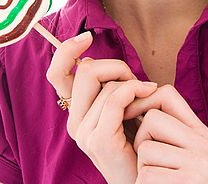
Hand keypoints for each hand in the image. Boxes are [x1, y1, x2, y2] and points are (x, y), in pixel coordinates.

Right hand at [46, 33, 157, 183]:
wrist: (150, 173)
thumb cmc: (140, 136)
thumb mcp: (121, 104)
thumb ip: (106, 84)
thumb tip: (88, 56)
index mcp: (76, 110)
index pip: (57, 73)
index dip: (67, 50)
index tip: (87, 37)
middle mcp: (74, 121)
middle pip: (85, 70)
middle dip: (115, 66)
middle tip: (134, 81)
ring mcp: (83, 132)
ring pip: (106, 83)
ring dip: (131, 81)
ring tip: (145, 94)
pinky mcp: (98, 140)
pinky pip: (117, 97)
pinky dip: (136, 89)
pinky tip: (149, 93)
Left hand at [123, 84, 207, 183]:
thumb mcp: (178, 154)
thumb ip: (164, 128)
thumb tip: (129, 95)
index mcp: (201, 133)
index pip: (167, 94)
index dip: (143, 101)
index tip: (131, 116)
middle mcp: (204, 145)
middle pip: (152, 119)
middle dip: (141, 139)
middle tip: (150, 163)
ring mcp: (198, 165)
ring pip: (146, 148)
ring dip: (142, 166)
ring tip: (157, 181)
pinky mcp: (188, 183)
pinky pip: (146, 174)